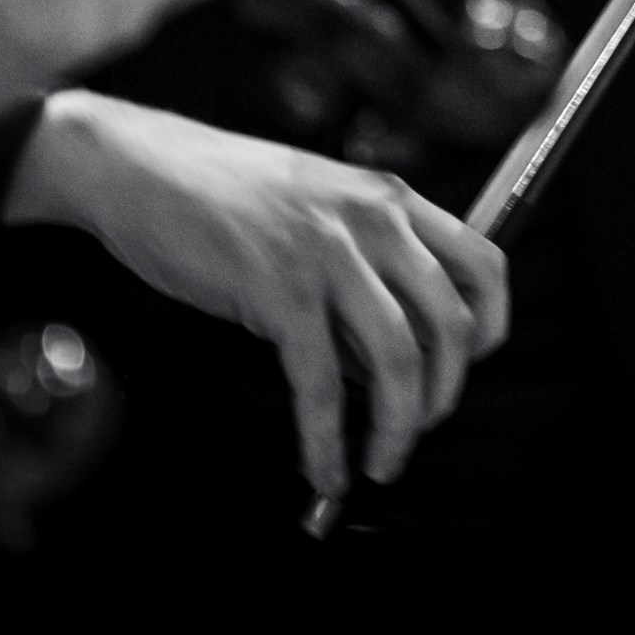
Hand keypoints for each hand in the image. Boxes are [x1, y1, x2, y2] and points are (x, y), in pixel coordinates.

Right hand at [5, 92, 508, 500]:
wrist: (144, 167)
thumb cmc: (226, 193)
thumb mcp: (320, 209)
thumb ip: (365, 265)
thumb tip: (387, 357)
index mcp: (392, 199)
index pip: (485, 261)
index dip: (491, 325)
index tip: (472, 367)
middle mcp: (374, 220)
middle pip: (451, 323)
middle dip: (443, 395)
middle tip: (419, 431)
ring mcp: (329, 253)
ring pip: (397, 358)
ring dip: (397, 428)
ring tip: (380, 462)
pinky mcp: (279, 290)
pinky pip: (321, 383)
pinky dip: (327, 438)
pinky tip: (322, 467)